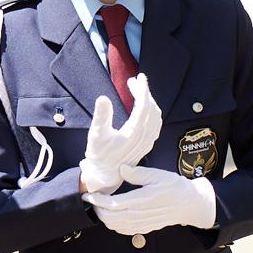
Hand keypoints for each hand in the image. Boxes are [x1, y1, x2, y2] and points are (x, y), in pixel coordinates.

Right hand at [78, 74, 163, 192]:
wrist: (105, 175)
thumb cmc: (99, 155)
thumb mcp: (96, 134)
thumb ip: (101, 116)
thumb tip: (103, 97)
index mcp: (134, 132)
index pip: (143, 106)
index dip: (142, 90)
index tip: (138, 78)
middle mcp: (145, 137)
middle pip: (151, 108)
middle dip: (144, 92)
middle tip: (134, 81)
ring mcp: (148, 141)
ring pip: (156, 116)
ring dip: (149, 101)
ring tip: (139, 91)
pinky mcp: (147, 145)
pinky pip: (156, 124)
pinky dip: (153, 112)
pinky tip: (146, 108)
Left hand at [83, 164, 216, 234]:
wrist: (190, 205)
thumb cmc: (175, 187)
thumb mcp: (158, 175)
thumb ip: (137, 173)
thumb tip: (121, 168)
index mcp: (142, 200)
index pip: (112, 204)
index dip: (97, 201)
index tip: (87, 195)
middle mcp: (140, 214)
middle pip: (109, 218)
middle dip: (96, 209)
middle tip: (91, 199)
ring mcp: (142, 224)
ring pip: (114, 226)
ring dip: (103, 217)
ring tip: (99, 205)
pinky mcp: (144, 228)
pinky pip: (123, 230)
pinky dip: (113, 224)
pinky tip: (112, 214)